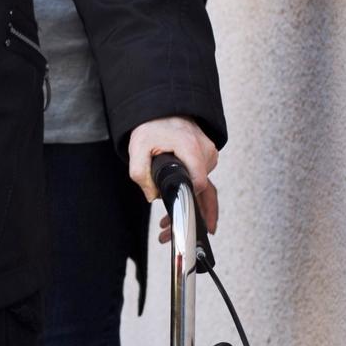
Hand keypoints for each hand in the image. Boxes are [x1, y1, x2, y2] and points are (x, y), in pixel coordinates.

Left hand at [127, 118, 218, 237]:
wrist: (161, 109)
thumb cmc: (151, 126)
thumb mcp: (137, 147)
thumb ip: (140, 172)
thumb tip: (153, 195)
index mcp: (191, 149)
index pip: (199, 183)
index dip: (189, 202)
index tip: (177, 219)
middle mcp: (205, 154)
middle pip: (203, 192)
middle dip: (190, 217)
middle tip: (168, 235)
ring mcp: (207, 157)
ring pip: (203, 191)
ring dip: (189, 211)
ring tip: (166, 230)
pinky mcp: (205, 161)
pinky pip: (201, 184)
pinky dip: (191, 201)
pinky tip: (173, 217)